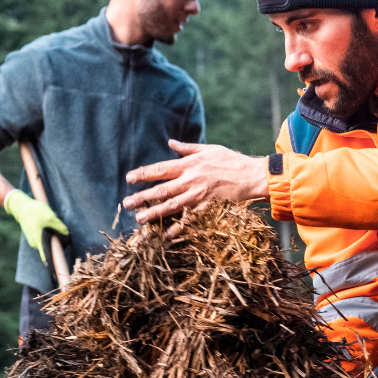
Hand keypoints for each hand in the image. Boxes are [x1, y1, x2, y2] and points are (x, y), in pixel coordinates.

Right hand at [4, 189, 68, 263]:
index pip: (47, 257)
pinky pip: (44, 237)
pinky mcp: (34, 235)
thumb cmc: (35, 212)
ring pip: (47, 242)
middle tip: (65, 238)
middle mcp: (35, 244)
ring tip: (57, 229)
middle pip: (50, 248)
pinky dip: (48, 234)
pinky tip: (50, 225)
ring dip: (53, 237)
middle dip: (57, 245)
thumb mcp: (50, 217)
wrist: (21, 206)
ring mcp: (34, 239)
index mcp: (38, 242)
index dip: (54, 263)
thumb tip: (66, 234)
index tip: (59, 270)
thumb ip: (60, 227)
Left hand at [123, 142, 268, 229]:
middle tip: (126, 204)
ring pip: (171, 206)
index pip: (160, 169)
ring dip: (154, 213)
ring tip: (140, 219)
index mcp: (189, 165)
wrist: (251, 176)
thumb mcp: (209, 149)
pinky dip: (178, 227)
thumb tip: (171, 143)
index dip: (143, 174)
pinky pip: (190, 219)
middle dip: (142, 197)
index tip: (129, 178)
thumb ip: (187, 148)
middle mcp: (190, 180)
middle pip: (161, 190)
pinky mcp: (208, 208)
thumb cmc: (231, 160)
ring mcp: (198, 196)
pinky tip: (166, 234)